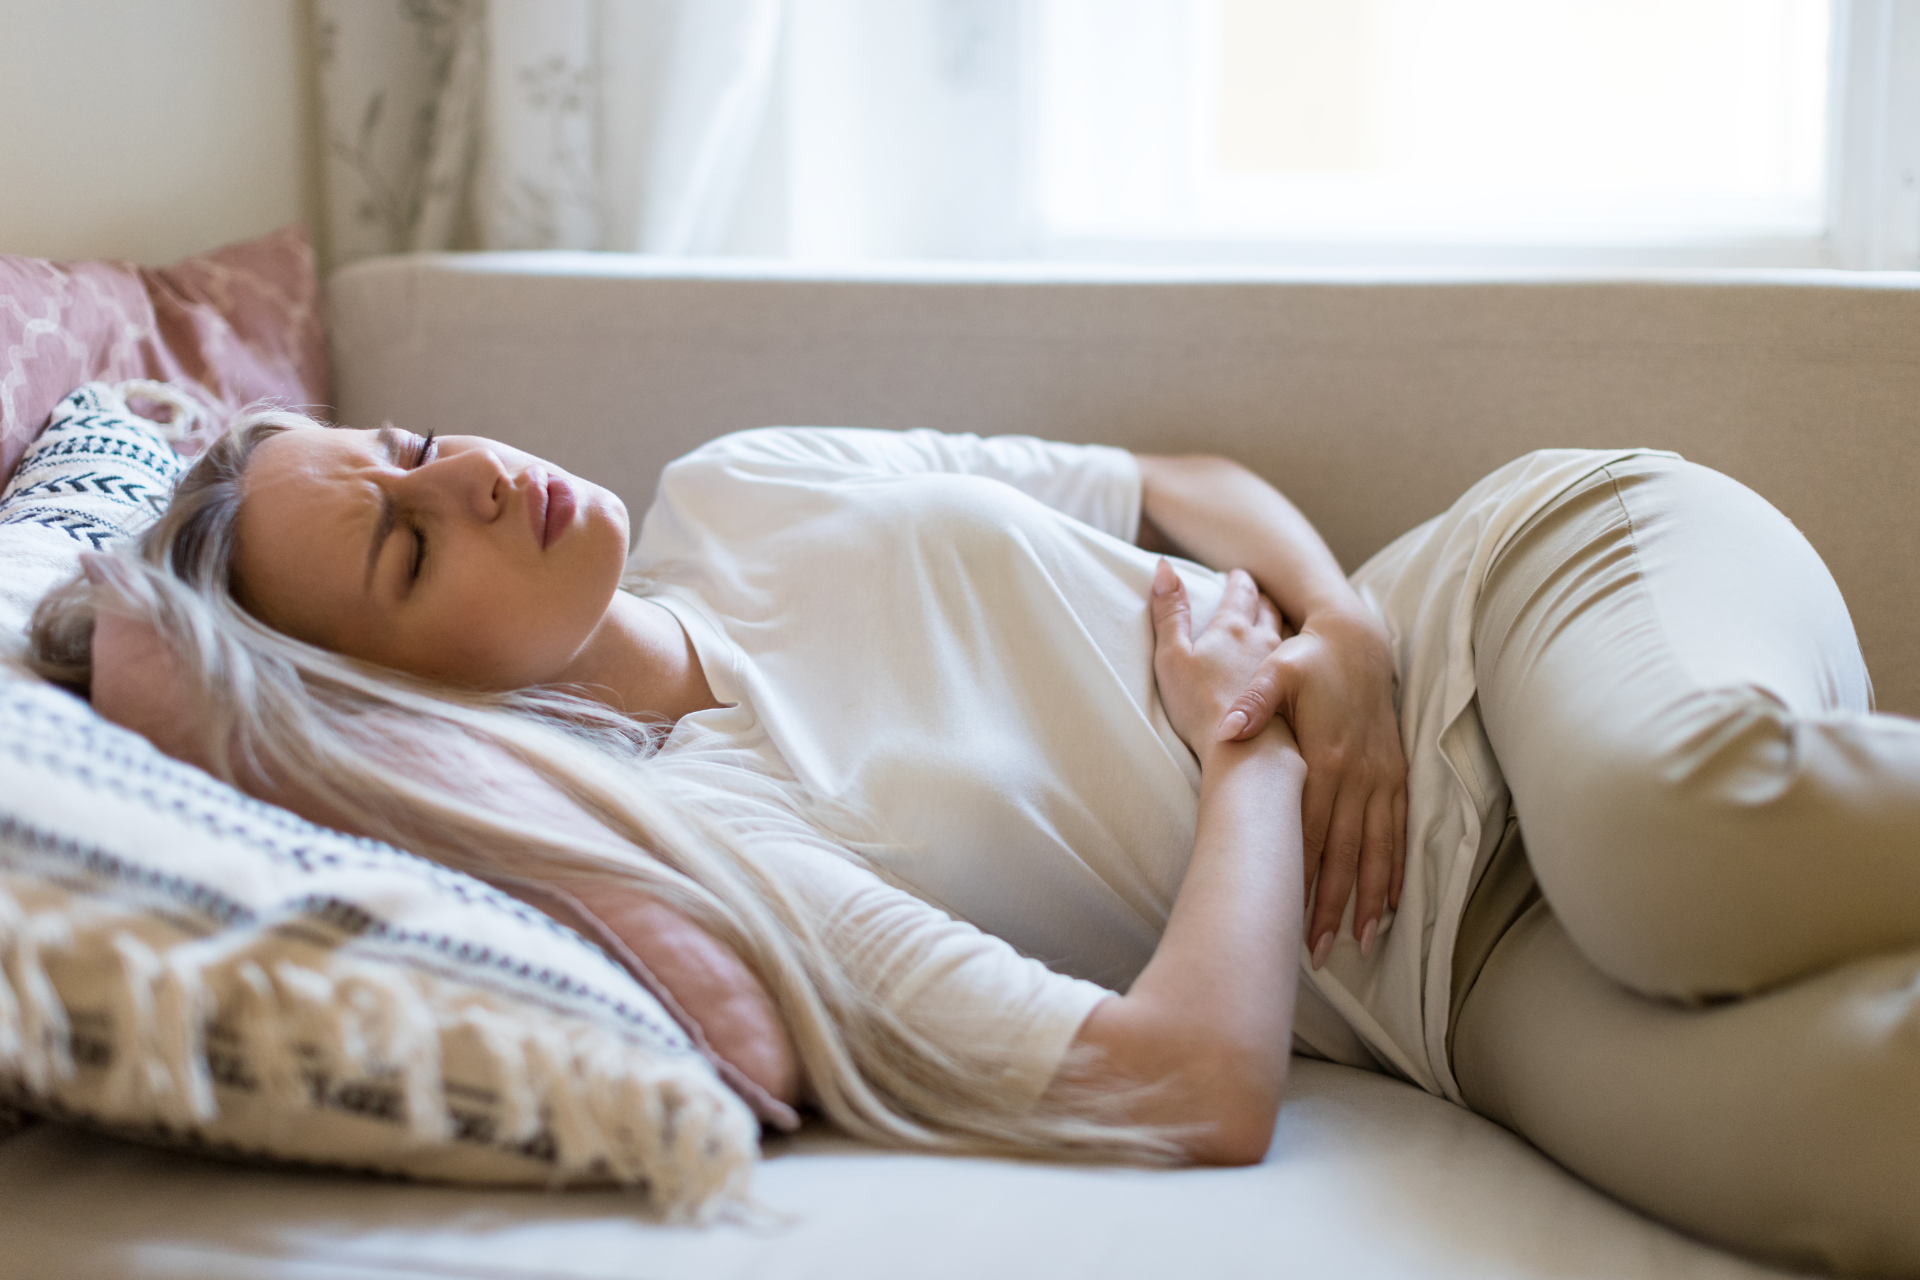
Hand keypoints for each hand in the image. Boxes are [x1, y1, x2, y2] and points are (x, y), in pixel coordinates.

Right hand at [1148, 560, 1293, 769]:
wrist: (1244, 750)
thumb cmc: (1199, 705)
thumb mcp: (1172, 655)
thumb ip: (1170, 611)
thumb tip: (1164, 566)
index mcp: (1232, 628)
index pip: (1241, 592)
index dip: (1237, 581)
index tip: (1236, 575)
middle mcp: (1262, 641)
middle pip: (1267, 608)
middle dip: (1260, 596)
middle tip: (1255, 591)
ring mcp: (1281, 669)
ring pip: (1284, 633)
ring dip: (1277, 621)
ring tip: (1271, 619)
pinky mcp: (1289, 695)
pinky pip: (1293, 665)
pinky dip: (1289, 655)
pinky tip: (1286, 664)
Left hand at [1217, 609, 1405, 967]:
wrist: (1358, 639)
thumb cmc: (1309, 659)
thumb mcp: (1278, 671)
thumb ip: (1253, 703)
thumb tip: (1228, 731)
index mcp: (1324, 756)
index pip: (1309, 827)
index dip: (1298, 872)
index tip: (1286, 912)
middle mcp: (1357, 774)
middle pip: (1343, 851)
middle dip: (1331, 902)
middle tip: (1319, 950)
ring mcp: (1380, 777)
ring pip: (1376, 848)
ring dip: (1366, 896)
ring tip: (1359, 940)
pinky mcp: (1395, 774)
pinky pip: (1399, 829)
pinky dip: (1395, 867)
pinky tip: (1389, 902)